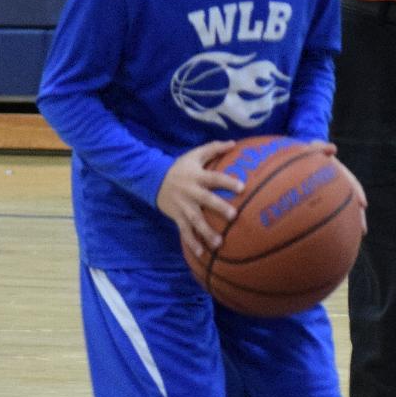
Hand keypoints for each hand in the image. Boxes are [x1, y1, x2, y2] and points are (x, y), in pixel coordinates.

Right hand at [157, 141, 243, 259]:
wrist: (153, 179)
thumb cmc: (180, 167)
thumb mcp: (195, 154)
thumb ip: (214, 148)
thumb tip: (234, 143)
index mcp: (197, 176)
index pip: (214, 178)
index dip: (227, 182)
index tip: (242, 187)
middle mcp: (190, 192)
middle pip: (206, 201)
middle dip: (219, 208)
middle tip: (234, 216)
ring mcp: (183, 206)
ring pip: (195, 221)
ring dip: (206, 232)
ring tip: (219, 243)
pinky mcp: (177, 217)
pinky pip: (185, 232)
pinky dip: (192, 243)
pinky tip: (202, 254)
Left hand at [300, 140, 367, 234]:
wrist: (299, 158)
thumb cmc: (306, 153)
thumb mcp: (313, 148)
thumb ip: (321, 147)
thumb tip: (333, 149)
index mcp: (338, 173)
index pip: (351, 183)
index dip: (357, 192)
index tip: (363, 203)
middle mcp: (337, 185)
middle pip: (350, 202)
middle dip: (357, 216)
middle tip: (363, 230)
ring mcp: (329, 195)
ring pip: (340, 211)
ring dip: (347, 225)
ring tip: (350, 241)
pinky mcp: (319, 204)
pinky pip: (324, 217)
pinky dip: (329, 227)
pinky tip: (327, 242)